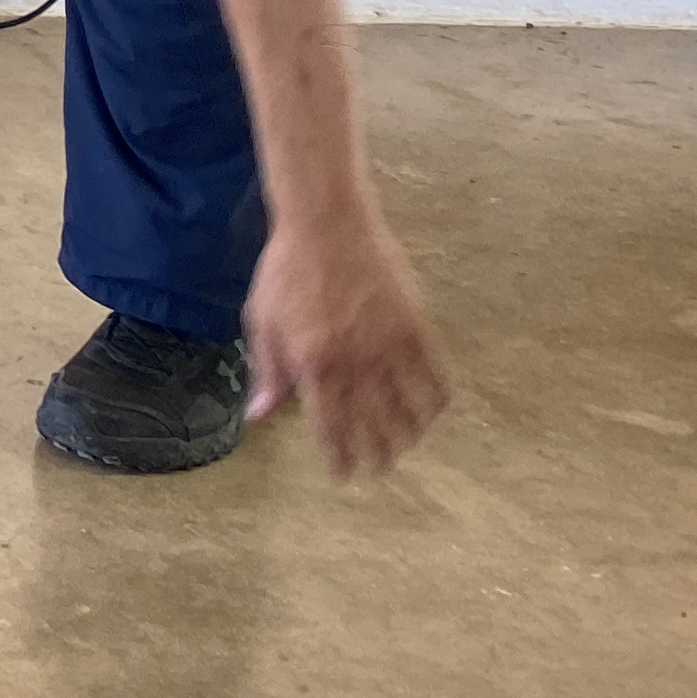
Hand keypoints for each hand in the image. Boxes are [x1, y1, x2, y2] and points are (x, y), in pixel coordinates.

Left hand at [244, 211, 450, 475]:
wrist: (325, 222)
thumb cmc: (286, 270)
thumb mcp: (262, 320)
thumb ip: (266, 372)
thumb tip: (257, 417)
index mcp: (314, 365)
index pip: (332, 428)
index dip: (340, 457)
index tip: (345, 475)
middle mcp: (356, 363)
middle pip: (376, 426)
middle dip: (379, 453)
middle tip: (380, 466)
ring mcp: (389, 345)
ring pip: (410, 408)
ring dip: (410, 433)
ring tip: (406, 443)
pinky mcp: (416, 325)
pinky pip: (436, 374)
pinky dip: (438, 398)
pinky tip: (435, 409)